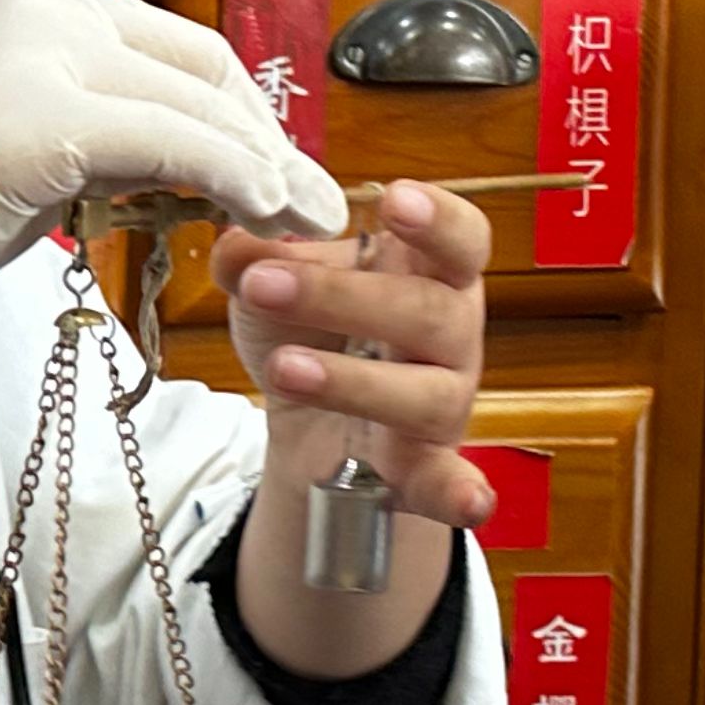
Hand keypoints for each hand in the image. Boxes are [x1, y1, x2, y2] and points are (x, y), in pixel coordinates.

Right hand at [0, 0, 345, 352]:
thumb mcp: (17, 144)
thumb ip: (101, 128)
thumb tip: (193, 157)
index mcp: (31, 1)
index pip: (172, 44)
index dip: (239, 109)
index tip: (280, 164)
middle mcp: (40, 8)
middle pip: (198, 66)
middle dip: (268, 137)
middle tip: (315, 198)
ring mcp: (39, 55)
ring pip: (195, 104)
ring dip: (264, 164)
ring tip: (304, 218)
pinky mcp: (44, 121)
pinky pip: (171, 142)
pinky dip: (232, 176)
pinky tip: (265, 210)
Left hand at [215, 180, 493, 532]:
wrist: (311, 424)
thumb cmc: (312, 330)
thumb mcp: (274, 284)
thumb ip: (253, 258)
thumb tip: (235, 244)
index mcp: (428, 272)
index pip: (461, 237)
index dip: (437, 218)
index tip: (392, 200)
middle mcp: (451, 333)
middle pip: (427, 310)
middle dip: (341, 296)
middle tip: (263, 284)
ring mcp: (443, 401)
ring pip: (423, 392)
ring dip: (350, 380)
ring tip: (283, 367)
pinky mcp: (426, 467)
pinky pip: (450, 482)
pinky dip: (460, 493)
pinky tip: (469, 504)